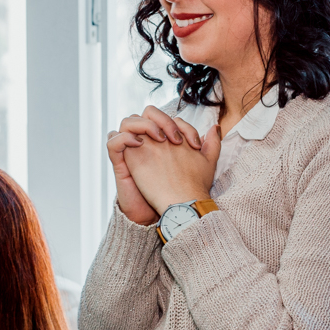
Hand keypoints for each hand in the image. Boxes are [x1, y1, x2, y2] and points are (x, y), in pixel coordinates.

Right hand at [107, 106, 204, 224]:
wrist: (167, 214)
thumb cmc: (183, 191)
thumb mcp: (201, 166)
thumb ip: (210, 147)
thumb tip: (216, 127)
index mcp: (162, 140)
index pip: (165, 117)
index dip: (179, 123)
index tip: (195, 143)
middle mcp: (146, 142)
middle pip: (145, 114)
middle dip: (161, 119)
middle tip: (174, 138)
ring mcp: (131, 151)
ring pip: (127, 122)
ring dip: (143, 125)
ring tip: (159, 139)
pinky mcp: (120, 163)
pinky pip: (113, 142)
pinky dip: (123, 137)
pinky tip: (139, 144)